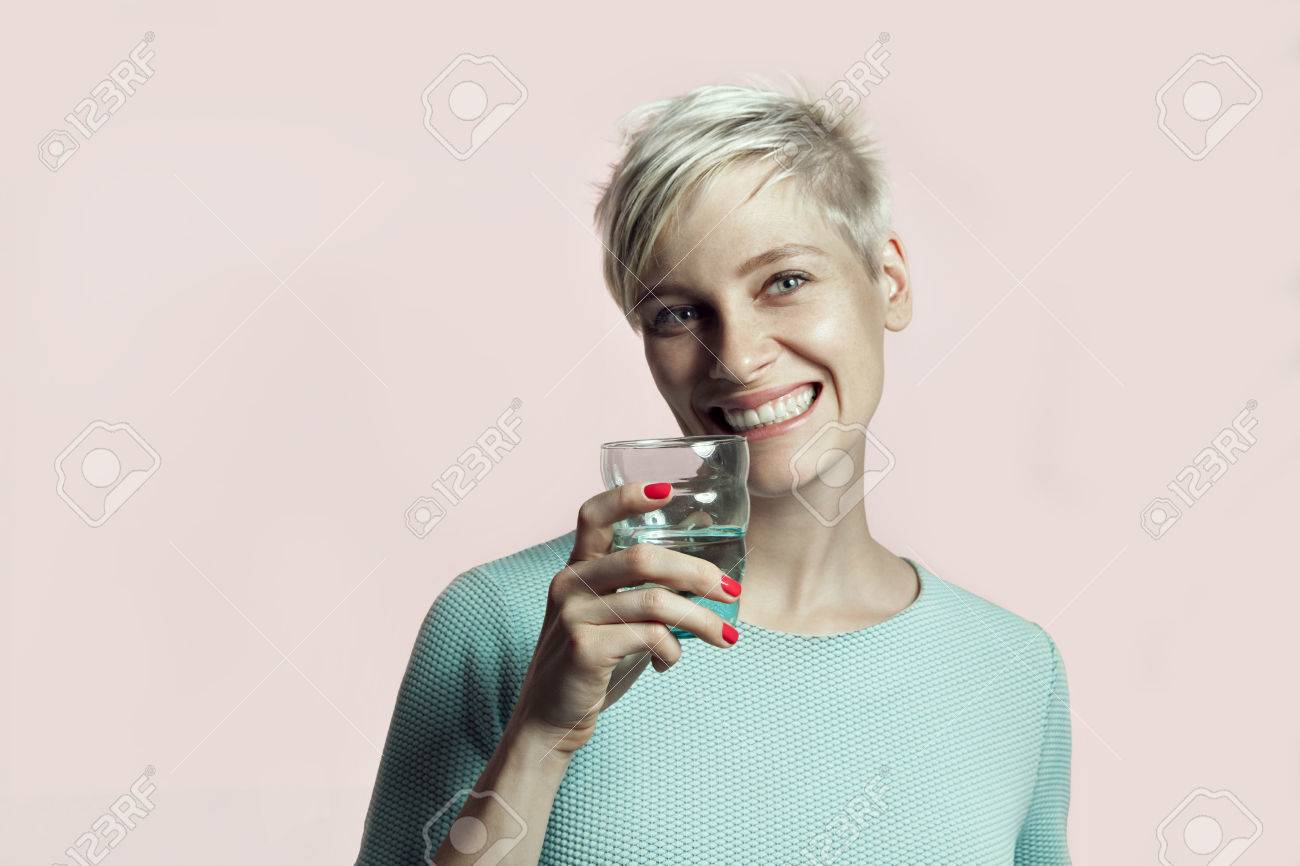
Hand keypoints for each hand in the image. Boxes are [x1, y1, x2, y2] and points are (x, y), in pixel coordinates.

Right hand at [508, 482, 741, 754]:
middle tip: (732, 591)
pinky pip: (650, 637)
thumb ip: (643, 590)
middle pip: (643, 558)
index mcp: (576, 569)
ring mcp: (574, 616)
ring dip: (702, 619)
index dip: (630, 496)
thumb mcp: (610, 616)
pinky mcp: (585, 649)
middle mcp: (570, 584)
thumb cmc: (590, 663)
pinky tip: (669, 663)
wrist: (549, 720)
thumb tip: (706, 563)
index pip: (594, 515)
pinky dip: (672, 651)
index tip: (669, 489)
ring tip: (725, 637)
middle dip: (697, 572)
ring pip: (656, 602)